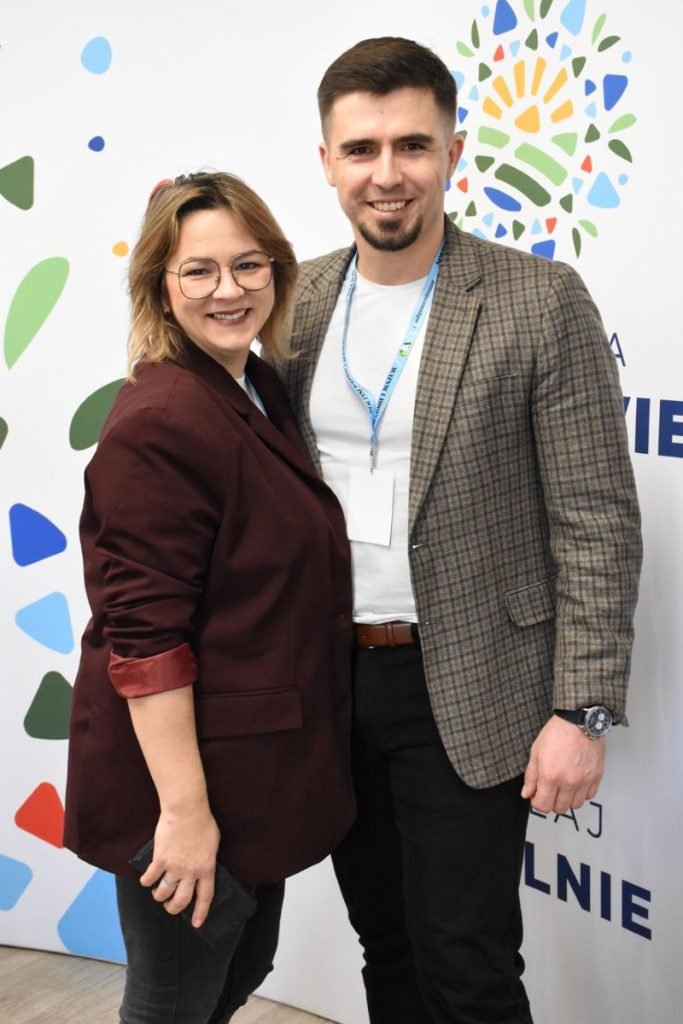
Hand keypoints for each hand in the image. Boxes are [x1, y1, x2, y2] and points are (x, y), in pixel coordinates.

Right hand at [140, 804, 220, 927]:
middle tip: (170, 907)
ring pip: (163, 893)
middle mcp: (190, 873)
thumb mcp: (213, 844)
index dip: (201, 911)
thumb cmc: (203, 822)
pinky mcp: (159, 860)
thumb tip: (203, 868)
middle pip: (181, 900)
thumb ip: (207, 860)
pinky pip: (149, 878)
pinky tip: (145, 880)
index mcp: (206, 869)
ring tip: (157, 893)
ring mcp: (174, 868)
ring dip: (159, 896)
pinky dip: (146, 881)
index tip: (197, 923)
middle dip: (174, 908)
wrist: (187, 811)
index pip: (205, 896)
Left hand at [521, 715, 604, 813]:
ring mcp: (584, 782)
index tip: (537, 796)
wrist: (580, 722)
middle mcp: (568, 783)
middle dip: (551, 802)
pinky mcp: (596, 778)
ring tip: (563, 786)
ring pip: (575, 805)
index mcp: (550, 776)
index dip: (537, 803)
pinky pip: (589, 796)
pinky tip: (576, 783)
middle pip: (559, 809)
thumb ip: (531, 776)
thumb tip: (527, 793)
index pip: (542, 806)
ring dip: (567, 799)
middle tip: (550, 790)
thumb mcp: (536, 752)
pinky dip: (582, 793)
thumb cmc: (558, 733)